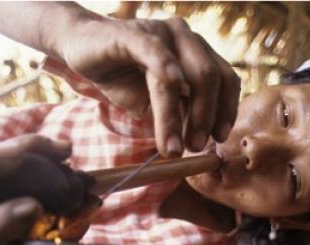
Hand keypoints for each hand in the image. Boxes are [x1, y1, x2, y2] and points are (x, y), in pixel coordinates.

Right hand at [49, 11, 240, 156]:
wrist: (82, 46)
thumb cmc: (123, 75)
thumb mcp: (155, 100)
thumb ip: (179, 113)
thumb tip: (197, 142)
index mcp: (198, 53)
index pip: (225, 80)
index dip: (227, 110)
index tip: (220, 139)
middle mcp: (185, 38)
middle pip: (209, 78)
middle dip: (205, 117)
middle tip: (195, 147)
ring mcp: (160, 32)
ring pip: (181, 74)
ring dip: (179, 115)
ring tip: (174, 147)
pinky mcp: (132, 33)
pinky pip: (152, 51)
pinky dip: (165, 67)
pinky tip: (172, 83)